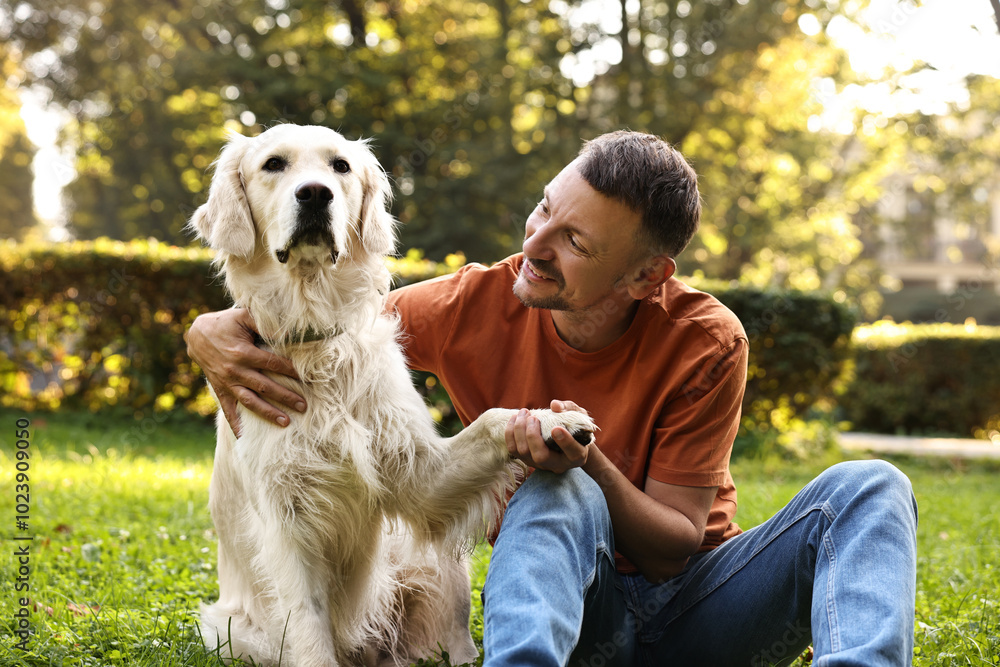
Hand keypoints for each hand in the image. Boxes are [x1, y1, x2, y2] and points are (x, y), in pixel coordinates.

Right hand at [184, 308, 304, 435]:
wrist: (196, 335)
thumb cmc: (226, 323)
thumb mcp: (243, 317)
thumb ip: (264, 323)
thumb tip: (287, 331)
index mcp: (244, 353)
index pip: (273, 364)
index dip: (291, 370)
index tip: (307, 377)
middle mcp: (236, 371)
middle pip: (266, 387)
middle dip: (286, 397)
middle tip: (304, 406)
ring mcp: (227, 382)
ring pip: (251, 402)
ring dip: (268, 413)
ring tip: (286, 423)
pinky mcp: (220, 389)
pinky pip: (228, 410)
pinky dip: (236, 424)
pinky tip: (245, 438)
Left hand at [505, 400, 590, 472]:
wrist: (569, 440)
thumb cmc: (576, 426)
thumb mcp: (579, 415)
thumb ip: (570, 409)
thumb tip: (554, 405)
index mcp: (577, 456)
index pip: (574, 453)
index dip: (565, 442)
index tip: (556, 428)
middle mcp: (558, 465)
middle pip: (541, 457)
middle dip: (532, 435)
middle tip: (533, 417)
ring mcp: (540, 464)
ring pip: (524, 453)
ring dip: (519, 431)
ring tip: (524, 413)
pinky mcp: (527, 459)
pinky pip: (513, 449)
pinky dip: (510, 433)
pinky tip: (515, 418)